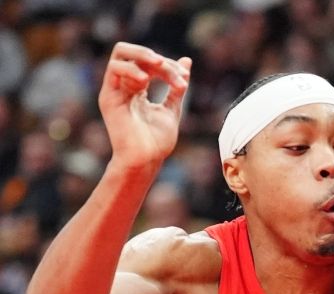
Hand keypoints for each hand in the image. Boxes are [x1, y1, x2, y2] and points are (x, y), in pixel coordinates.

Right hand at [98, 42, 190, 169]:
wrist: (145, 161)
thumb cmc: (157, 142)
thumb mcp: (172, 109)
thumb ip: (177, 86)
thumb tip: (186, 62)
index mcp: (137, 89)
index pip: (149, 63)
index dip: (168, 66)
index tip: (184, 80)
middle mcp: (123, 86)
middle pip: (135, 54)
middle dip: (156, 58)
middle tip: (173, 70)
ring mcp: (114, 90)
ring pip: (121, 54)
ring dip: (144, 56)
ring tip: (161, 66)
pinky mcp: (108, 97)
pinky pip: (114, 69)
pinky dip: (132, 69)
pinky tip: (147, 81)